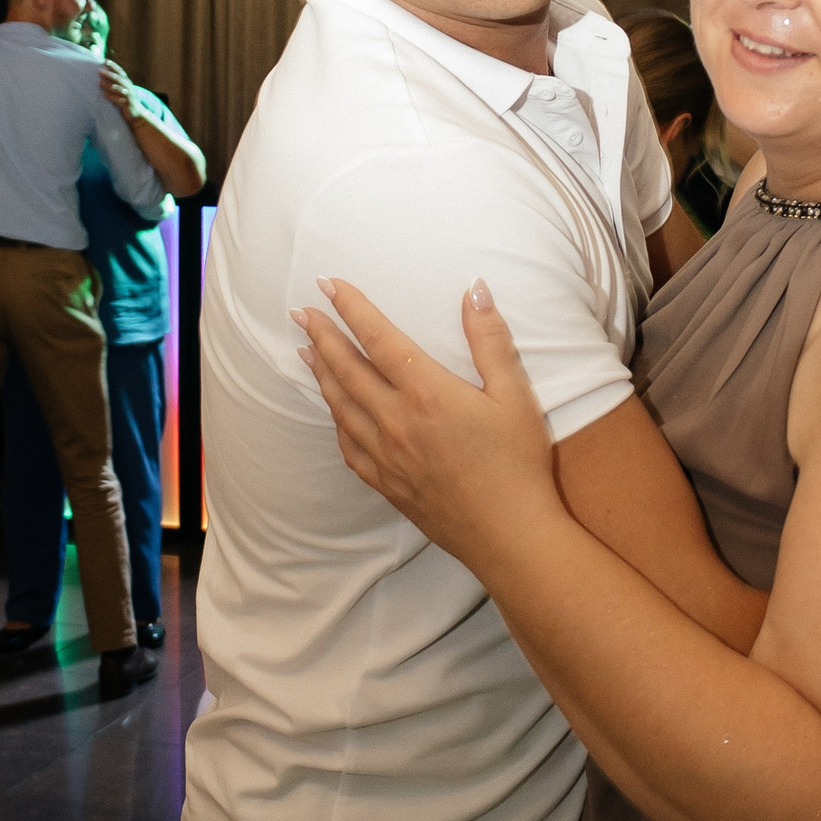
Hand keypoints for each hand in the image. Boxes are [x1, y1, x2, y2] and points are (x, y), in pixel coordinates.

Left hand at [98, 60, 138, 119]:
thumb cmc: (127, 101)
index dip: (114, 66)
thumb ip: (116, 83)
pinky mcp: (128, 103)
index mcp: (128, 82)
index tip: (106, 61)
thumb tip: (103, 76)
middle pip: (119, 78)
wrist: (137, 114)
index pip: (121, 72)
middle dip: (110, 74)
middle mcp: (129, 87)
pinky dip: (112, 97)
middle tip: (100, 71)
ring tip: (100, 83)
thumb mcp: (123, 90)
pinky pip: (119, 99)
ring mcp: (129, 95)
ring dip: (109, 85)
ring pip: (119, 88)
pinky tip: (105, 95)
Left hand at [295, 277, 555, 565]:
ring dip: (321, 375)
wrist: (509, 536)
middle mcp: (396, 421)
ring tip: (305, 352)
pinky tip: (334, 412)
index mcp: (426, 392)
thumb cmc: (518, 464)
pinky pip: (348, 446)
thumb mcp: (515, 395)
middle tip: (301, 312)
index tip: (328, 284)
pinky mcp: (386, 484)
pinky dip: (336, 421)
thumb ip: (490, 339)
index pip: (377, 338)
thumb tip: (474, 289)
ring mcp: (386, 456)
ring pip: (340, 407)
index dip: (351, 308)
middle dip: (322, 336)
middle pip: (347, 369)